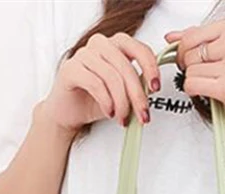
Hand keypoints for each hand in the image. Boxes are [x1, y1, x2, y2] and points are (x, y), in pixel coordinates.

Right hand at [41, 33, 160, 132]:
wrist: (69, 113)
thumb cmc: (95, 100)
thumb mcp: (123, 93)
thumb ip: (136, 86)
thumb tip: (151, 90)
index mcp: (115, 46)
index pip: (139, 48)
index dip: (150, 67)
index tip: (155, 88)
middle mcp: (100, 45)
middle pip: (126, 67)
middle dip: (137, 96)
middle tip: (142, 115)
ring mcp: (83, 54)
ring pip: (112, 77)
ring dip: (121, 103)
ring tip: (122, 118)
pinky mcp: (70, 69)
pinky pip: (96, 84)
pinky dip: (106, 102)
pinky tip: (109, 112)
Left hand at [164, 18, 224, 129]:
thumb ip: (203, 39)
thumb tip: (172, 36)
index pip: (191, 35)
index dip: (184, 50)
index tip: (190, 58)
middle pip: (188, 53)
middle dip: (188, 66)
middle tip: (202, 73)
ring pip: (189, 71)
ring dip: (195, 80)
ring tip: (212, 83)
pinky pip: (192, 85)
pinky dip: (194, 91)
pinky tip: (207, 91)